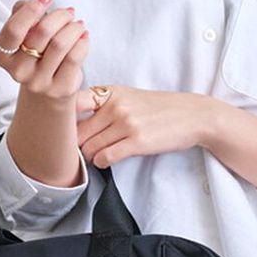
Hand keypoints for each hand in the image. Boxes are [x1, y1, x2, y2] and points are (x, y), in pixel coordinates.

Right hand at [0, 0, 89, 103]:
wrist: (48, 91)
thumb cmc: (35, 54)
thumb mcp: (24, 33)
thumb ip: (22, 13)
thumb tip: (38, 1)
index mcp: (3, 56)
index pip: (14, 30)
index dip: (32, 9)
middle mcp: (18, 72)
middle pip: (42, 31)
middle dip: (60, 15)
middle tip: (69, 13)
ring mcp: (39, 83)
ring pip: (60, 43)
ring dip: (74, 27)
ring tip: (77, 24)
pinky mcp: (60, 89)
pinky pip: (75, 57)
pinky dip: (82, 41)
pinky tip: (83, 37)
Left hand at [75, 85, 213, 166]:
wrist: (193, 115)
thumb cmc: (157, 109)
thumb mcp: (127, 97)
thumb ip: (101, 106)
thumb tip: (70, 123)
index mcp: (110, 93)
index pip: (72, 104)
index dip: (63, 121)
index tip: (63, 131)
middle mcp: (115, 106)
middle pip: (77, 133)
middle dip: (77, 145)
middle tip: (82, 150)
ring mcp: (126, 123)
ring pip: (89, 148)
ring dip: (90, 157)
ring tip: (99, 155)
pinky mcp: (137, 142)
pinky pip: (105, 158)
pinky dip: (102, 163)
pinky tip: (108, 160)